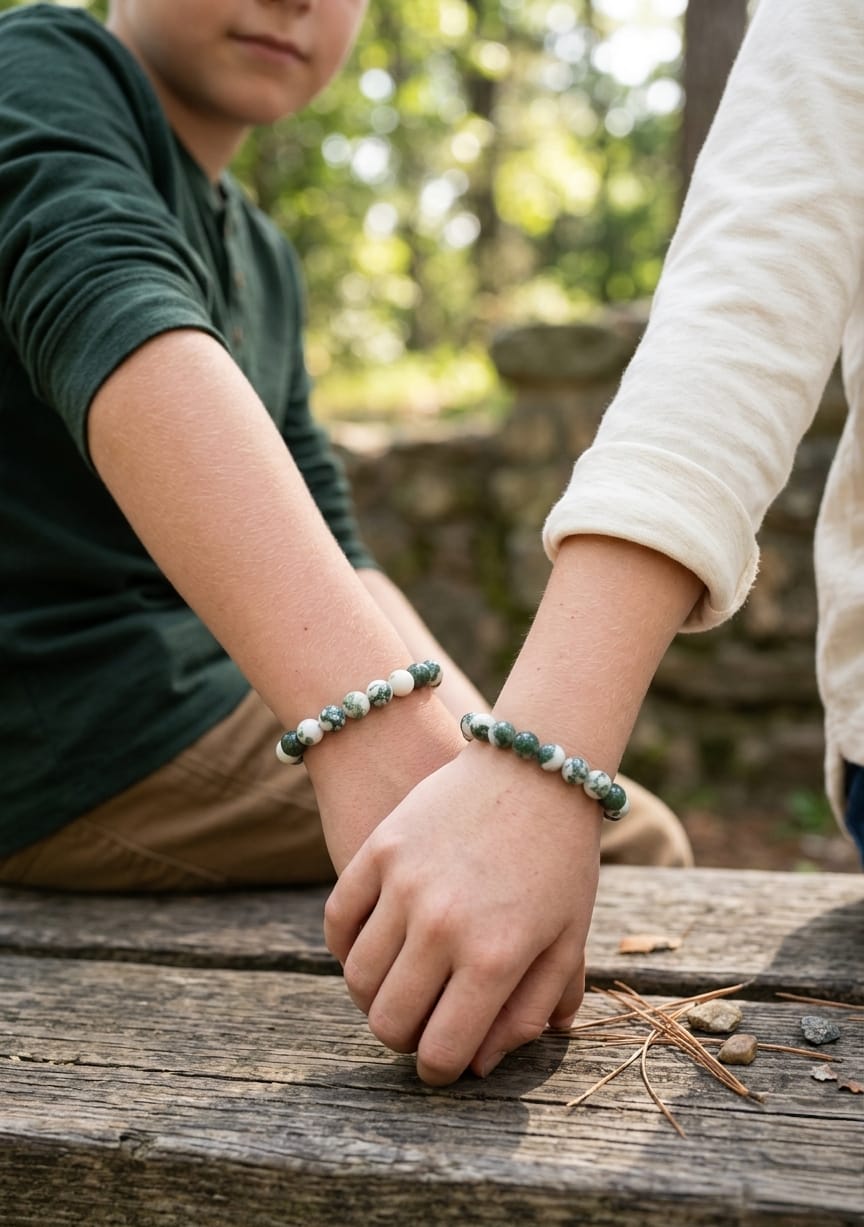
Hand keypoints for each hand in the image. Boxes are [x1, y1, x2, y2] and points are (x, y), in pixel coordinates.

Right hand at [323, 747, 600, 1084]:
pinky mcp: (378, 849)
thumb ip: (531, 1010)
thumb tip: (483, 1063)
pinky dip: (346, 947)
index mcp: (496, 955)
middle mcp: (443, 925)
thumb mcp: (567, 940)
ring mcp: (404, 884)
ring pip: (358, 978)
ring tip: (395, 989)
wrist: (535, 768)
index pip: (442, 1050)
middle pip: (391, 1021)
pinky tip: (370, 948)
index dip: (438, 1071)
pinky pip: (338, 922)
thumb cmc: (560, 859)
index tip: (441, 1064)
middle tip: (418, 1027)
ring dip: (372, 998)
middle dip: (403, 1039)